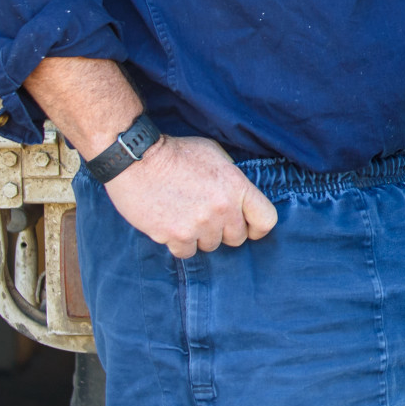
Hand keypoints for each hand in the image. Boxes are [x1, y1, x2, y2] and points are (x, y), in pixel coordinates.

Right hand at [102, 134, 277, 258]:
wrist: (137, 159)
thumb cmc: (176, 153)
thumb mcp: (215, 155)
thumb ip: (232, 179)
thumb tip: (240, 198)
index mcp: (237, 186)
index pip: (266, 220)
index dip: (257, 226)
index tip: (247, 225)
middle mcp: (223, 208)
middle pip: (237, 238)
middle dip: (225, 230)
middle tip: (207, 217)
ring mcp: (199, 224)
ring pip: (211, 246)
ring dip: (200, 236)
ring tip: (186, 216)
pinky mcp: (175, 236)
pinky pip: (187, 252)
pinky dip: (180, 243)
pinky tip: (171, 224)